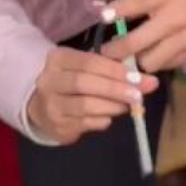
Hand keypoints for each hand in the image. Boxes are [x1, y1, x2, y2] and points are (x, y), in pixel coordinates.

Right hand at [27, 48, 159, 143]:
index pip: (90, 62)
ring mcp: (51, 105)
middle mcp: (49, 81)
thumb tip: (144, 79)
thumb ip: (109, 69)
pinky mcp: (57, 126)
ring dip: (112, 106)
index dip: (116, 70)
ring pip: (86, 105)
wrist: (41, 107)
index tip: (139, 78)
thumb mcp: (84, 68)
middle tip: (138, 95)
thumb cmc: (71, 82)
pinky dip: (103, 120)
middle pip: (85, 83)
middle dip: (116, 89)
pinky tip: (109, 117)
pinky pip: (86, 123)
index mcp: (58, 59)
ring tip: (127, 106)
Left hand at [101, 0, 185, 72]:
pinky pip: (169, 65)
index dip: (114, 13)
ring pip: (151, 62)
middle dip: (117, 51)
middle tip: (108, 52)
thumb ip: (138, 1)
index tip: (101, 20)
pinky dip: (159, 62)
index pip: (134, 4)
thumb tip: (103, 10)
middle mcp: (176, 18)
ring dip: (139, 60)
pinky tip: (157, 53)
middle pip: (137, 44)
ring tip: (134, 55)